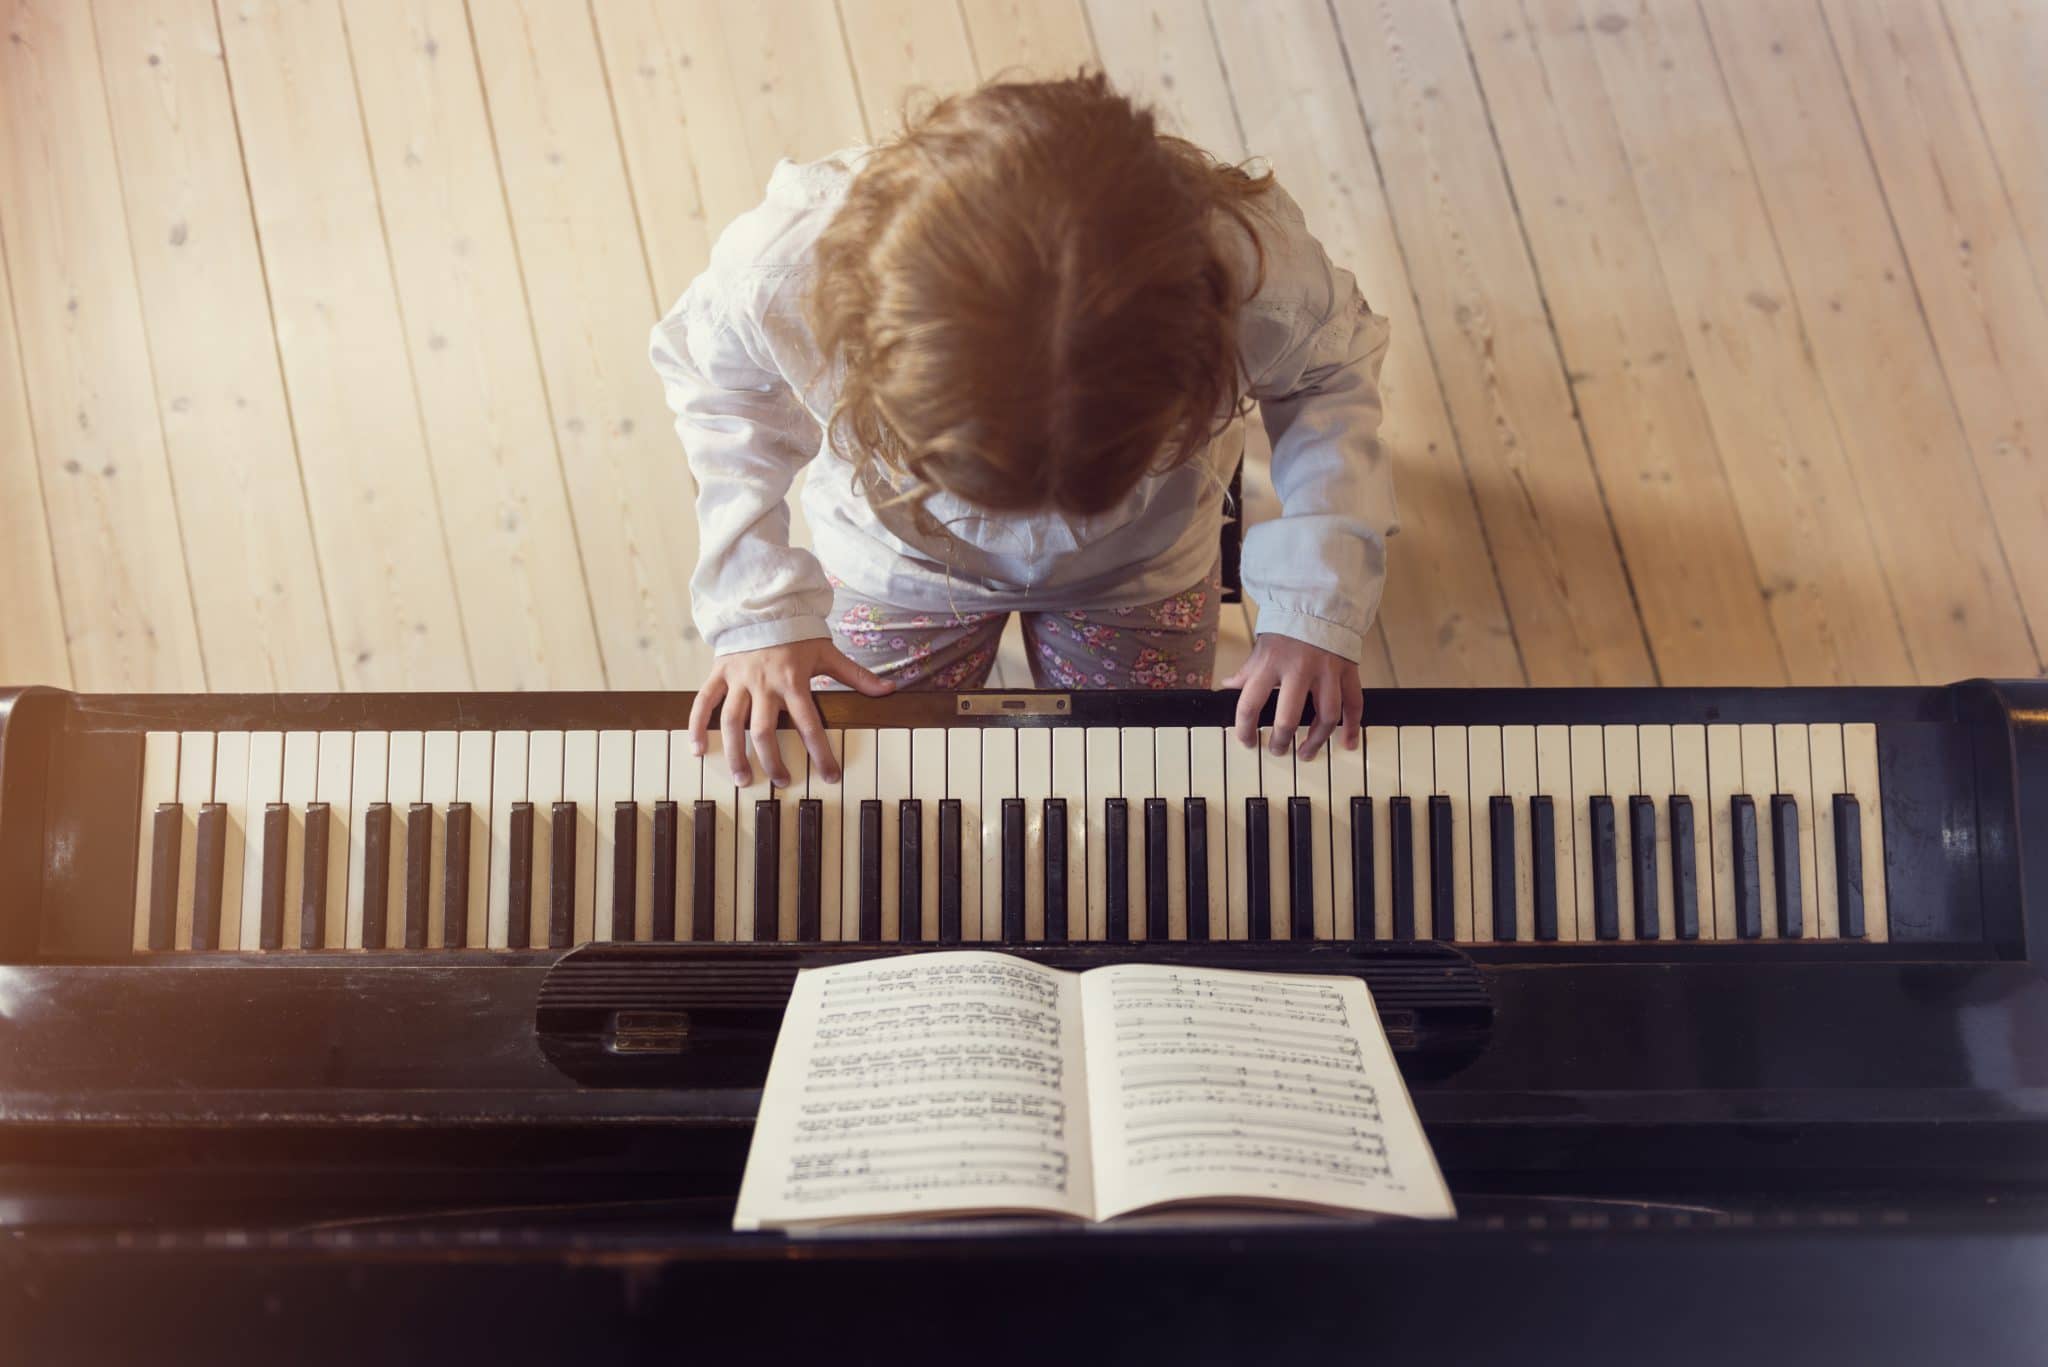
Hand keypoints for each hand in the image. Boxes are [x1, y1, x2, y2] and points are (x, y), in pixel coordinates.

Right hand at [689, 639, 893, 785]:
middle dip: (773, 761)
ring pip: (732, 723)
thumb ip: (856, 675)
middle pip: (765, 731)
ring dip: (736, 753)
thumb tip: (889, 690)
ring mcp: (738, 679)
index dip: (821, 753)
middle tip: (782, 782)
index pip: (809, 724)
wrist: (764, 602)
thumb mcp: (828, 652)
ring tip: (743, 778)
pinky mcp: (719, 673)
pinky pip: (703, 702)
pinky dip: (698, 726)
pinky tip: (698, 750)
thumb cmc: (797, 632)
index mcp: (793, 680)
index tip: (830, 776)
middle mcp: (764, 683)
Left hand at [1221, 634, 1362, 759]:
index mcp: (1271, 663)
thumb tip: (1227, 688)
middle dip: (1281, 740)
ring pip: (1326, 716)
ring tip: (1306, 753)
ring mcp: (1327, 671)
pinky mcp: (1348, 671)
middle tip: (1277, 750)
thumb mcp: (1261, 650)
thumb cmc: (1286, 631)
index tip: (1247, 741)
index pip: (1250, 703)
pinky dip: (1352, 726)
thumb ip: (1247, 673)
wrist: (1319, 605)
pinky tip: (1347, 743)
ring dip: (1316, 740)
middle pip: (1289, 717)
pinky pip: (1354, 704)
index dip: (1245, 728)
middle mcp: (1299, 669)